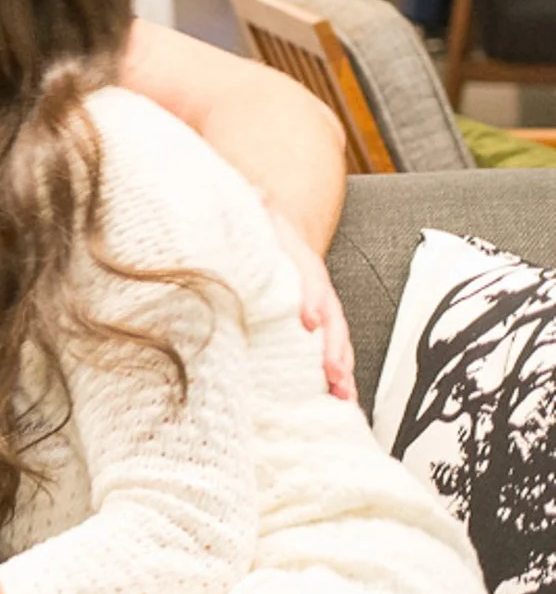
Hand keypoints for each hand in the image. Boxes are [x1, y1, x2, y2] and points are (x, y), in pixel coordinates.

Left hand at [267, 209, 354, 400]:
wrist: (275, 233)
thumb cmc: (259, 228)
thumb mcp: (253, 212)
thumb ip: (251, 205)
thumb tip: (254, 192)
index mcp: (300, 260)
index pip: (310, 279)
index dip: (311, 299)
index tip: (309, 321)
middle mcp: (314, 289)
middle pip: (331, 318)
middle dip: (333, 347)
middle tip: (333, 374)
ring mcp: (318, 311)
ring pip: (335, 341)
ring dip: (340, 368)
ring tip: (342, 395)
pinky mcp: (312, 329)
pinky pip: (326, 352)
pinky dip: (334, 375)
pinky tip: (336, 400)